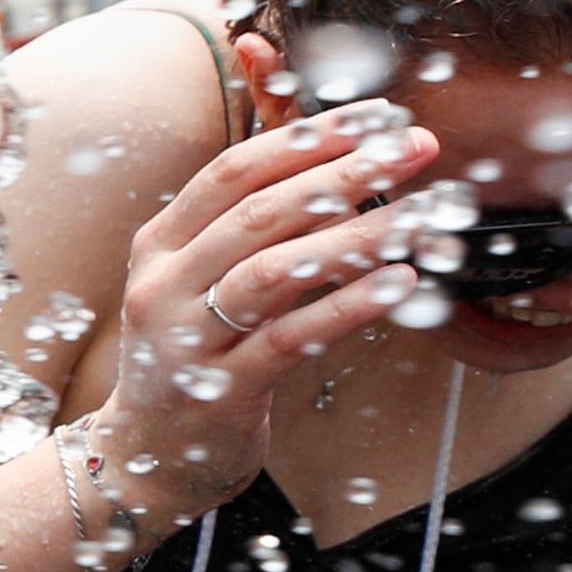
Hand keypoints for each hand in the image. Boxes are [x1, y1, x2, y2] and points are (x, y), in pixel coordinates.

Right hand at [78, 89, 436, 526]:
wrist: (150, 452)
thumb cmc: (194, 353)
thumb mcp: (200, 280)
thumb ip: (251, 225)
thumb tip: (332, 163)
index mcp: (160, 245)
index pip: (232, 172)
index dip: (305, 139)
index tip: (375, 118)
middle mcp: (162, 285)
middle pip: (258, 213)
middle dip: (344, 173)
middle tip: (414, 149)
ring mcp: (185, 340)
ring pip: (274, 272)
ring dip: (356, 237)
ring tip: (421, 215)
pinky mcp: (220, 390)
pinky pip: (290, 339)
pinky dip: (348, 307)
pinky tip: (400, 284)